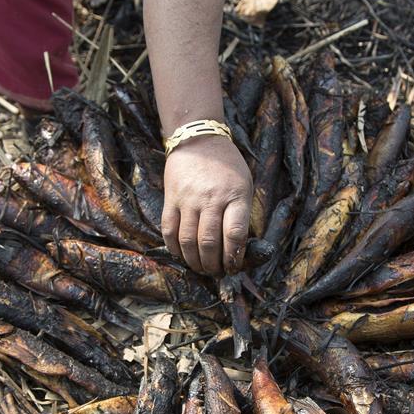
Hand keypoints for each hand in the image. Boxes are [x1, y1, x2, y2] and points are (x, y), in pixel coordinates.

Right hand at [161, 135, 252, 276]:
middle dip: (213, 265)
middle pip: (210, 242)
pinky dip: (174, 248)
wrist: (198, 140)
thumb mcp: (244, 186)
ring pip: (188, 240)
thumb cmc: (227, 167)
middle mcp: (211, 199)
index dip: (234, 257)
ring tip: (200, 268)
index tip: (234, 267)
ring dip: (194, 261)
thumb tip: (237, 248)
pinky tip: (181, 255)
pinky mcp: (171, 198)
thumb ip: (241, 214)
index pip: (235, 234)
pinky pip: (169, 230)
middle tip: (216, 272)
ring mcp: (189, 199)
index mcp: (235, 196)